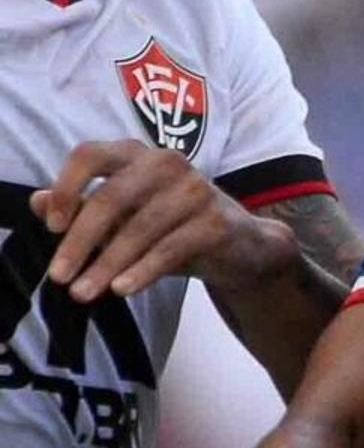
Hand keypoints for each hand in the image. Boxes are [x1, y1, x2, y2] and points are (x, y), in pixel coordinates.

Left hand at [32, 140, 284, 302]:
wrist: (242, 246)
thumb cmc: (172, 226)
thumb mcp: (124, 216)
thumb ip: (82, 207)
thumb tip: (37, 202)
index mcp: (137, 155)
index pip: (91, 155)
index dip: (66, 187)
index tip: (51, 225)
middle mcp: (167, 163)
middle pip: (112, 197)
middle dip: (80, 241)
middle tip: (59, 276)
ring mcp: (196, 190)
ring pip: (139, 228)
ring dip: (106, 264)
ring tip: (83, 292)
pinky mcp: (217, 222)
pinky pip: (170, 249)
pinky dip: (142, 271)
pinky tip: (122, 289)